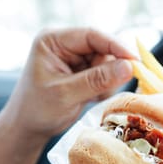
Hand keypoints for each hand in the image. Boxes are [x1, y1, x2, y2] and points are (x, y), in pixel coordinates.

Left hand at [1, 28, 134, 141]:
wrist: (28, 128)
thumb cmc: (37, 110)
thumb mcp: (66, 94)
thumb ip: (97, 80)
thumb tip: (129, 67)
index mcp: (53, 40)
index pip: (91, 35)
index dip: (115, 46)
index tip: (135, 61)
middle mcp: (66, 44)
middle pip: (103, 48)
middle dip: (110, 69)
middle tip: (106, 89)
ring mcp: (76, 58)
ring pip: (108, 62)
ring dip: (107, 82)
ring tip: (90, 98)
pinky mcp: (84, 72)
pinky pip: (107, 75)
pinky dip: (105, 88)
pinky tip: (90, 99)